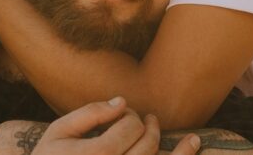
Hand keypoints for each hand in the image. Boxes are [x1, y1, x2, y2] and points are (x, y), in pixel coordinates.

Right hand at [33, 97, 200, 154]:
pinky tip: (190, 153)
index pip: (128, 128)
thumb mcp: (59, 132)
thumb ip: (90, 113)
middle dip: (150, 129)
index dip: (130, 116)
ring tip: (193, 140)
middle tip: (149, 121)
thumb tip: (122, 101)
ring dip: (182, 154)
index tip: (124, 114)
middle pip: (146, 147)